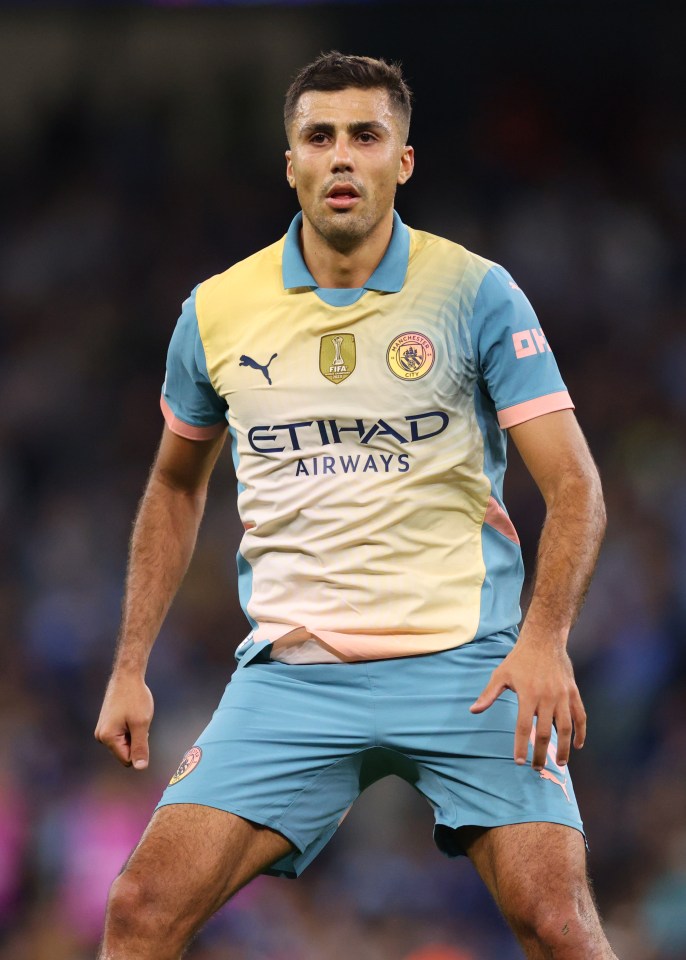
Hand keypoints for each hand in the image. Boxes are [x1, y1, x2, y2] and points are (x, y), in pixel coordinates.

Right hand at [94, 673, 154, 769]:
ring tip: (134, 716)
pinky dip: (130, 728)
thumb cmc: (135, 698)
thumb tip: (140, 768)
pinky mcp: (106, 724)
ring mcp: (102, 729)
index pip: (127, 759)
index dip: (139, 748)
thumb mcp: (141, 724)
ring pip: (124, 743)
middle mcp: (101, 736)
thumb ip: (140, 747)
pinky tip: (131, 714)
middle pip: (125, 752)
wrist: (127, 676)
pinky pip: (122, 735)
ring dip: (134, 734)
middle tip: (138, 721)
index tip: (142, 730)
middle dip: (136, 740)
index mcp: (107, 738)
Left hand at [469, 634, 585, 769]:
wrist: (544, 640)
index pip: (524, 727)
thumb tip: (473, 710)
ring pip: (566, 728)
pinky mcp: (573, 692)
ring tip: (560, 763)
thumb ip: (488, 695)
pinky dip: (581, 732)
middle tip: (537, 768)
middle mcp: (547, 697)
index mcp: (528, 695)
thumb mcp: (501, 674)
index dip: (521, 746)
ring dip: (564, 748)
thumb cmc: (519, 659)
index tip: (519, 761)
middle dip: (542, 753)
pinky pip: (580, 716)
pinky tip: (577, 745)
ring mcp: (562, 695)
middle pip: (546, 732)